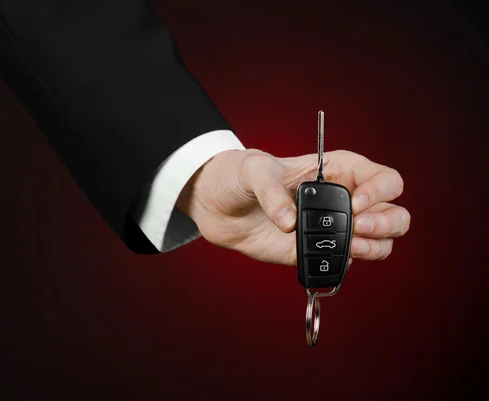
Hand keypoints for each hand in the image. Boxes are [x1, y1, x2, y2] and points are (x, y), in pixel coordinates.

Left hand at [176, 149, 409, 265]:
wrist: (219, 207)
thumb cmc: (240, 177)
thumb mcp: (253, 171)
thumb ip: (271, 191)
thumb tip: (289, 224)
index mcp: (340, 171)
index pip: (385, 179)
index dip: (380, 192)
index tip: (356, 203)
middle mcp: (345, 200)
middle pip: (394, 214)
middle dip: (386, 223)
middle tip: (357, 226)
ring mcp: (334, 229)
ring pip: (380, 242)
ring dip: (374, 247)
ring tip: (350, 246)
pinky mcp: (318, 251)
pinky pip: (346, 262)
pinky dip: (346, 264)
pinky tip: (329, 258)